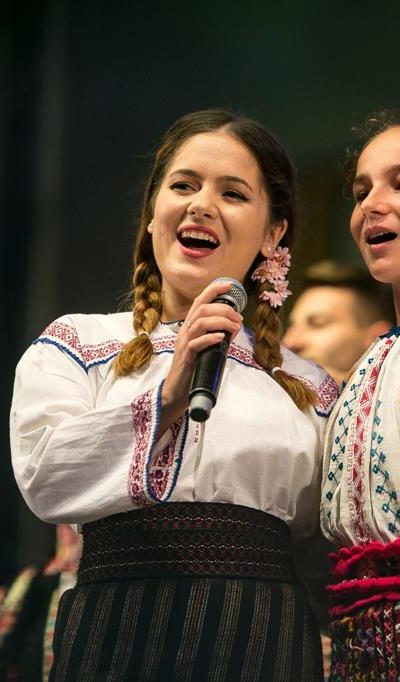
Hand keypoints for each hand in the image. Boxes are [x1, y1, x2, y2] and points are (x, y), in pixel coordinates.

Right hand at [160, 280, 242, 429]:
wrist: (178, 391)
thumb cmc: (194, 368)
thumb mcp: (207, 348)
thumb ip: (219, 335)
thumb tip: (235, 326)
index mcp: (190, 326)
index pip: (199, 302)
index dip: (213, 290)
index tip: (229, 286)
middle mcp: (185, 331)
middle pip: (202, 309)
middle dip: (224, 309)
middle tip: (238, 319)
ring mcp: (184, 344)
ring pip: (200, 322)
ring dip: (221, 321)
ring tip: (234, 328)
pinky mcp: (186, 358)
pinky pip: (196, 343)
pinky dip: (211, 338)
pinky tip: (222, 338)